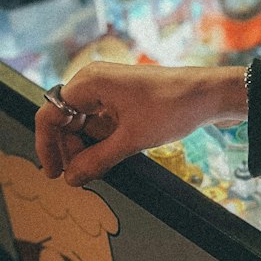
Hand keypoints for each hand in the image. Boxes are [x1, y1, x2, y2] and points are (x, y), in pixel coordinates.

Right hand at [35, 62, 247, 185]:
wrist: (213, 95)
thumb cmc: (173, 107)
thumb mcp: (131, 140)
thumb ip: (97, 161)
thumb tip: (72, 178)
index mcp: (89, 82)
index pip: (50, 115)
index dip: (48, 146)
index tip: (55, 173)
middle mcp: (96, 81)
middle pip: (66, 120)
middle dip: (72, 149)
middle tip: (82, 175)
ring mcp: (111, 89)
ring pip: (85, 123)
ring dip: (89, 146)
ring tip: (102, 166)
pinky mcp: (127, 98)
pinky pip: (104, 121)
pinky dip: (105, 139)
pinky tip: (115, 155)